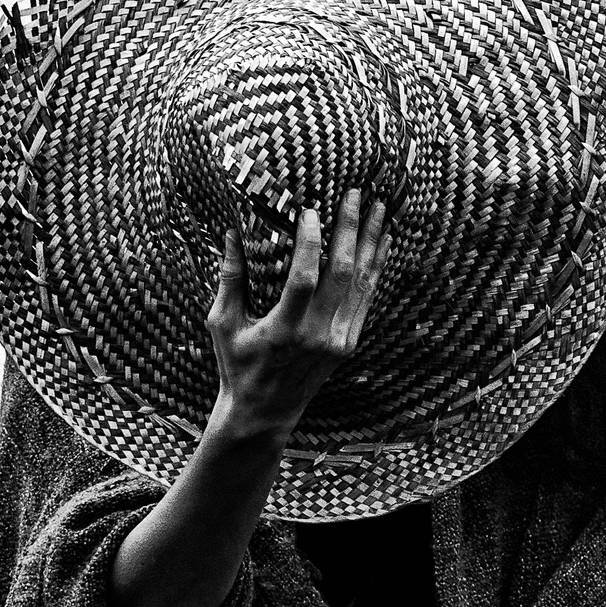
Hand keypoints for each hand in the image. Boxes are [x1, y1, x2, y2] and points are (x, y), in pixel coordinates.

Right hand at [208, 187, 390, 442]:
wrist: (265, 412)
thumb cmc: (237, 365)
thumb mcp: (222, 324)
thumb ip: (229, 278)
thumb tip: (231, 232)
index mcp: (283, 330)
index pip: (304, 277)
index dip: (310, 242)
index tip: (311, 209)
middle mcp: (317, 335)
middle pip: (341, 273)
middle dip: (350, 229)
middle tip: (356, 194)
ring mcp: (338, 340)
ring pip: (361, 283)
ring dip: (371, 242)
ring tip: (381, 208)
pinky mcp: (349, 343)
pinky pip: (366, 298)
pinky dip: (376, 267)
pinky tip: (382, 243)